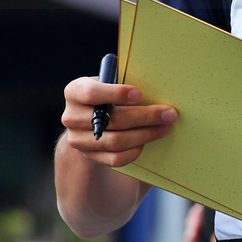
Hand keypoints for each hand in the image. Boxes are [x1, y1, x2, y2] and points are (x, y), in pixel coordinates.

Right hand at [60, 75, 177, 167]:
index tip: (140, 94)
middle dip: (145, 116)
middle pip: (113, 120)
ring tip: (165, 127)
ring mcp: (78, 139)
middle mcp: (71, 116)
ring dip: (146, 134)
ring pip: (117, 140)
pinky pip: (116, 158)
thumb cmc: (108, 96)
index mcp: (75, 91)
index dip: (116, 93)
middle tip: (169, 114)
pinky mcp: (89, 156)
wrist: (91, 121)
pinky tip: (148, 141)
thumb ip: (124, 83)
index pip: (92, 93)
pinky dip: (136, 150)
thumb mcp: (110, 83)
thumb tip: (156, 86)